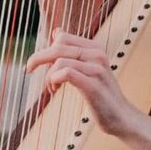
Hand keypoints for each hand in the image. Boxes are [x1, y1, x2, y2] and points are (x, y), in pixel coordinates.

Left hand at [23, 30, 143, 141]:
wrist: (122, 118)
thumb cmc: (102, 96)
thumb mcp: (89, 69)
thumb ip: (73, 52)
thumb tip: (56, 31)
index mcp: (95, 48)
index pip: (62, 37)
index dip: (46, 49)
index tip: (40, 64)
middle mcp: (97, 54)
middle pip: (58, 46)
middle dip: (38, 58)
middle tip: (28, 70)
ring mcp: (96, 69)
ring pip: (59, 60)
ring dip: (48, 75)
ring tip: (51, 88)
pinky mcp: (93, 85)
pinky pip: (66, 73)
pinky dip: (53, 80)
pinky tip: (54, 90)